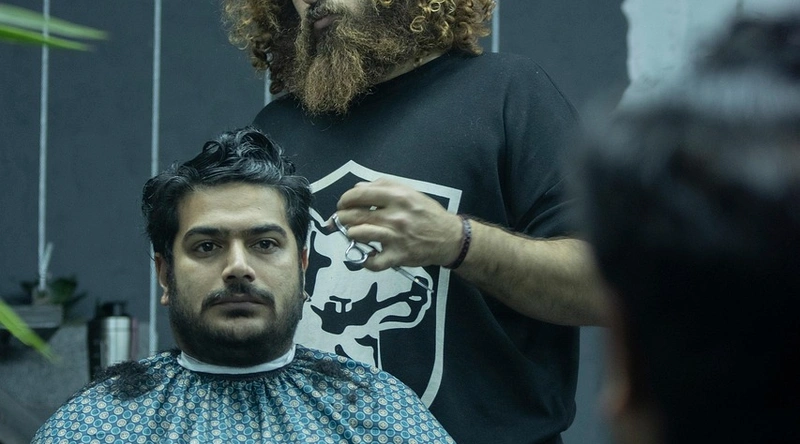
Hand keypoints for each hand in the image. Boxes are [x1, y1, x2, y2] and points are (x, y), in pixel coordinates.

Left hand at [332, 179, 463, 270]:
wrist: (449, 238)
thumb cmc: (427, 213)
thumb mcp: (409, 192)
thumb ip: (384, 186)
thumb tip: (358, 188)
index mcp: (397, 196)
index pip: (359, 194)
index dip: (345, 199)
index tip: (343, 204)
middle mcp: (395, 216)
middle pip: (355, 215)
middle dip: (342, 217)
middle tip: (341, 219)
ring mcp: (395, 237)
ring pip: (359, 235)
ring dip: (351, 234)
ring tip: (354, 233)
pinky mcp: (398, 256)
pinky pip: (373, 262)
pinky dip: (365, 260)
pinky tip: (367, 255)